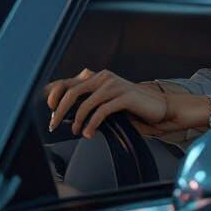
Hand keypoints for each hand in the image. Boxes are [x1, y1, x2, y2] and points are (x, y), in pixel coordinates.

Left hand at [45, 68, 166, 137]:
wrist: (161, 107)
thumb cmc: (133, 107)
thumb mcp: (108, 101)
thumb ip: (90, 102)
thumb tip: (66, 114)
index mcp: (98, 77)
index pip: (69, 82)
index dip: (55, 93)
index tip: (49, 108)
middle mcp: (104, 77)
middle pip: (73, 91)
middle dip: (60, 110)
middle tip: (54, 125)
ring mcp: (114, 85)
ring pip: (85, 102)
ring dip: (77, 120)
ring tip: (76, 131)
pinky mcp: (125, 96)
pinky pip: (102, 111)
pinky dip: (92, 124)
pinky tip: (89, 133)